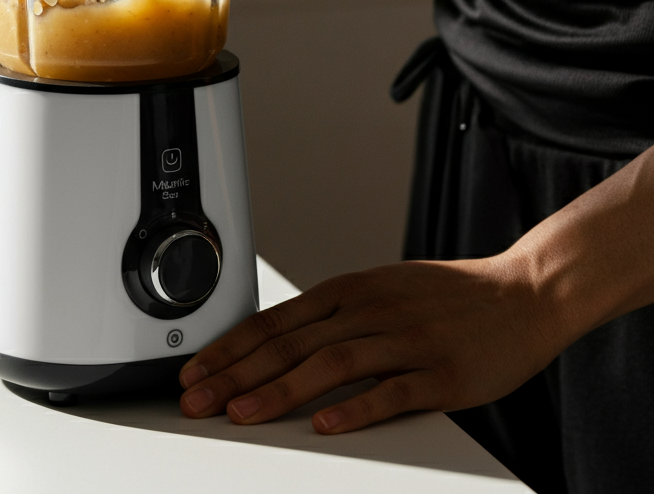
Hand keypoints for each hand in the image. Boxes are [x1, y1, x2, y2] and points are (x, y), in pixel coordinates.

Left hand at [178, 254, 566, 432]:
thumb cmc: (445, 297)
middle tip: (198, 400)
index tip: (195, 370)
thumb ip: (332, 316)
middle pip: (291, 344)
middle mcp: (370, 310)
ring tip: (243, 414)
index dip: (230, 347)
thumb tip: (277, 341)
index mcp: (349, 290)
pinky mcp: (442, 373)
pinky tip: (325, 427)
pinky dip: (355, 410)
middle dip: (236, 373)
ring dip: (280, 391)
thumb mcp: (379, 290)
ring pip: (330, 365)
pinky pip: (392, 392)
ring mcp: (406, 340)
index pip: (274, 320)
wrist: (522, 294)